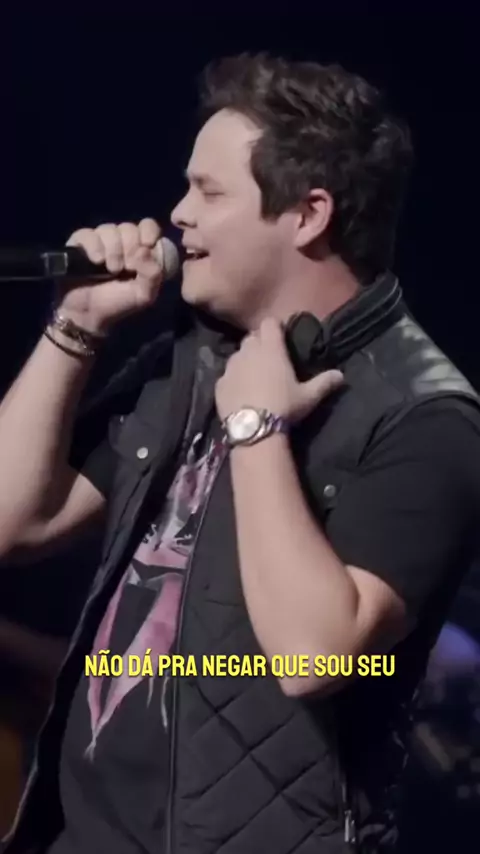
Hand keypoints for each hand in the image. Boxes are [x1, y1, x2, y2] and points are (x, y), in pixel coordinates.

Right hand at [56, 219, 164, 334]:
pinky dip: (95, 246)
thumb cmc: (118, 303)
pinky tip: (96, 261)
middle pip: (129, 228)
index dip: (148, 232)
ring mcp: (100, 240)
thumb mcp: (143, 294)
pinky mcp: (80, 242)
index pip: (148, 225)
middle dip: (130, 248)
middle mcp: (121, 240)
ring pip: (110, 229)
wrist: (89, 313)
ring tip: (111, 270)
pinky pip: (89, 234)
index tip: (146, 246)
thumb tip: (145, 249)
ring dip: (113, 251)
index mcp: (140, 249)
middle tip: (126, 268)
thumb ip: (153, 275)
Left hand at [215, 318, 343, 423]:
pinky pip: (227, 374)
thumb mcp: (308, 396)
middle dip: (260, 342)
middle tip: (269, 357)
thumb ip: (324, 382)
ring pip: (237, 354)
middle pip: (252, 337)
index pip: (270, 323)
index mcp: (271, 349)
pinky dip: (234, 378)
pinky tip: (241, 391)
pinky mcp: (219, 383)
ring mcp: (231, 366)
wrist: (254, 430)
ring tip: (254, 375)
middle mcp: (248, 351)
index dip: (275, 327)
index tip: (281, 335)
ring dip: (245, 359)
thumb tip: (341, 375)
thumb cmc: (284, 407)